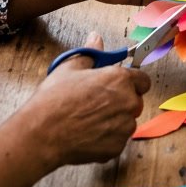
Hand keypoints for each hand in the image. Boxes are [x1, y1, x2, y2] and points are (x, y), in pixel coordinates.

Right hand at [29, 33, 150, 166]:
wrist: (42, 134)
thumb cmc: (54, 100)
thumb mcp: (70, 67)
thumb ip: (91, 52)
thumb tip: (96, 38)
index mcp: (120, 79)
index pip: (143, 80)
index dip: (131, 82)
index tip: (118, 85)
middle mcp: (128, 102)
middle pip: (135, 101)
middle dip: (121, 101)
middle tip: (98, 102)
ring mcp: (123, 128)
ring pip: (126, 122)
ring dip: (115, 120)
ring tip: (89, 120)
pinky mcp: (116, 148)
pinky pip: (117, 140)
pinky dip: (107, 138)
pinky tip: (87, 134)